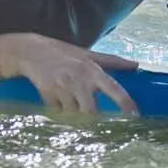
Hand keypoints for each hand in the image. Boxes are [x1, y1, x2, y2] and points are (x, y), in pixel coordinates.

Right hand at [0, 33, 138, 114]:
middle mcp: (79, 79)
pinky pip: (58, 111)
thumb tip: (136, 65)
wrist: (31, 51)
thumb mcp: (88, 54)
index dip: (125, 102)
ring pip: (74, 112)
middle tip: (90, 116)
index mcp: (92, 70)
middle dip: (91, 116)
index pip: (113, 88)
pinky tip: (56, 96)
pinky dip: (59, 108)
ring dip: (73, 111)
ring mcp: (62, 87)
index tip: (135, 115)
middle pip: (91, 111)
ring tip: (68, 98)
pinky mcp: (47, 93)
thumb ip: (113, 61)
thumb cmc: (64, 53)